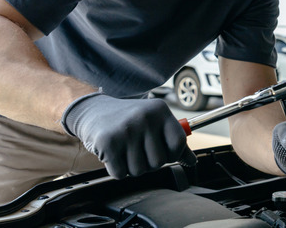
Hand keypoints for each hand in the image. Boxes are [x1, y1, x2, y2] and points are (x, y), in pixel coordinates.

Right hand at [62, 93, 196, 177]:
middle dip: (148, 162)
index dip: (172, 154)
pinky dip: (116, 169)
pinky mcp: (108, 142)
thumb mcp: (154, 122)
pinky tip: (113, 153)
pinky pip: (120, 173)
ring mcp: (126, 129)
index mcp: (160, 110)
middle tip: (137, 148)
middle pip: (158, 162)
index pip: (178, 144)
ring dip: (131, 166)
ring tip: (125, 149)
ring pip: (139, 171)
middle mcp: (144, 117)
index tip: (162, 150)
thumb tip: (192, 161)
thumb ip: (174, 140)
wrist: (93, 110)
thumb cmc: (128, 119)